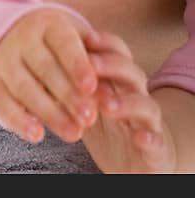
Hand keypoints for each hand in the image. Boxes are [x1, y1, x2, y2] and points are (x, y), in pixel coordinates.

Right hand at [0, 8, 99, 143]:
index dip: (77, 64)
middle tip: (90, 118)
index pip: (63, 42)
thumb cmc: (61, 46)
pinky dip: (19, 120)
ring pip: (24, 87)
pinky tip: (38, 135)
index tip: (91, 87)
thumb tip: (109, 94)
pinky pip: (3, 102)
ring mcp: (5, 60)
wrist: (17, 37)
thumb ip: (95, 66)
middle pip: (45, 67)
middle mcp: (23, 38)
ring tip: (74, 133)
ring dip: (50, 112)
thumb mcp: (78, 43)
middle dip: (68, 95)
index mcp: (49, 24)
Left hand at [81, 31, 176, 173]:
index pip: (118, 53)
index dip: (106, 43)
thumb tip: (39, 67)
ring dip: (126, 102)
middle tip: (90, 65)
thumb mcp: (87, 103)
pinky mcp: (157, 149)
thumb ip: (71, 85)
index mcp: (119, 80)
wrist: (139, 160)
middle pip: (132, 72)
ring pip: (146, 104)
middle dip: (112, 66)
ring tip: (105, 104)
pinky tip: (140, 137)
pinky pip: (158, 141)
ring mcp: (148, 122)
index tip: (87, 37)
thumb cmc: (107, 125)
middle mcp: (137, 96)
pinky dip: (150, 138)